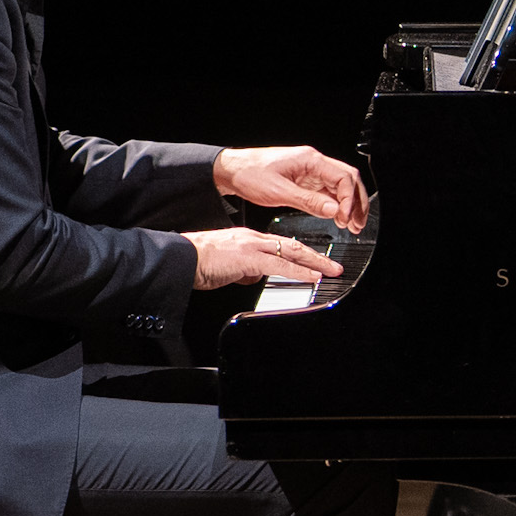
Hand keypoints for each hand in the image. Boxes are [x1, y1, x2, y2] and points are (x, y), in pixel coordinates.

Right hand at [189, 226, 341, 291]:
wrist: (181, 258)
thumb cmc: (198, 262)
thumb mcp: (228, 265)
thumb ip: (245, 268)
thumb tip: (255, 275)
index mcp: (248, 239)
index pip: (282, 244)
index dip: (302, 253)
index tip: (316, 261)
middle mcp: (253, 238)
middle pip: (292, 244)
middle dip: (316, 255)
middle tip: (334, 265)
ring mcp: (252, 246)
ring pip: (291, 251)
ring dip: (315, 262)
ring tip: (330, 271)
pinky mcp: (248, 258)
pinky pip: (280, 264)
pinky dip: (299, 270)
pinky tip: (312, 276)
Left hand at [217, 144, 365, 226]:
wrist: (230, 171)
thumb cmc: (249, 174)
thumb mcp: (278, 191)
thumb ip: (309, 201)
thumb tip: (333, 210)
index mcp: (310, 160)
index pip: (344, 178)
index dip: (349, 199)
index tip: (346, 218)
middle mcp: (313, 164)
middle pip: (348, 180)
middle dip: (357, 202)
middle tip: (358, 223)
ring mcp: (310, 172)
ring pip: (340, 187)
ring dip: (348, 205)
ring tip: (351, 225)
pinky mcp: (304, 181)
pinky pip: (327, 192)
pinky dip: (335, 205)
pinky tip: (337, 218)